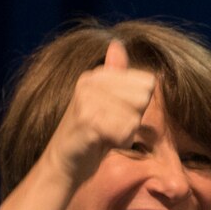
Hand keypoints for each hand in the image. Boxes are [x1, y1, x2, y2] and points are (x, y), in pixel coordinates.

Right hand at [42, 40, 156, 188]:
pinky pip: (124, 131)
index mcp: (96, 75)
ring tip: (104, 136)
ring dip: (125, 133)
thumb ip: (115, 76)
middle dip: (134, 119)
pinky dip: (118, 143)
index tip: (117, 115)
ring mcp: (86, 100)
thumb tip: (117, 43)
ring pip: (134, 116)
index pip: (147, 83)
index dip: (138, 106)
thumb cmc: (90, 137)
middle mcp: (90, 82)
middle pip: (144, 97)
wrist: (63, 165)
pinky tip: (101, 144)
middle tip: (110, 128)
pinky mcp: (87, 120)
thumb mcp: (105, 102)